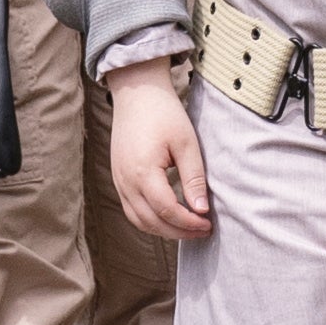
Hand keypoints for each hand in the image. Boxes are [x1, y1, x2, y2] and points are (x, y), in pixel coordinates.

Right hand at [107, 60, 212, 239]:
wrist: (137, 93)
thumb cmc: (163, 113)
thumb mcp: (186, 143)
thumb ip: (193, 178)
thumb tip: (201, 210)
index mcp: (142, 172)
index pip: (167, 210)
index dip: (188, 222)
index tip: (207, 223)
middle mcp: (125, 182)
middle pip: (151, 222)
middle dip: (178, 231)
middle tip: (202, 230)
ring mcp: (118, 181)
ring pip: (139, 220)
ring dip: (163, 230)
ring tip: (188, 227)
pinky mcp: (118, 179)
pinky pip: (131, 210)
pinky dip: (150, 220)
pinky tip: (168, 217)